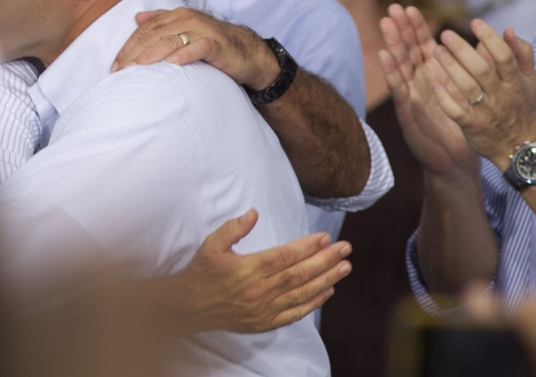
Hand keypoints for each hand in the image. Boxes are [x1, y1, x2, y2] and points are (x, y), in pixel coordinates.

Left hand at [111, 8, 277, 89]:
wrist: (247, 53)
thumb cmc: (212, 44)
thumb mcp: (186, 31)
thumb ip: (162, 22)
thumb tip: (137, 17)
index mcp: (177, 16)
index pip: (146, 30)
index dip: (128, 46)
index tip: (115, 65)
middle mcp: (188, 19)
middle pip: (154, 35)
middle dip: (134, 53)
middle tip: (119, 71)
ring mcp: (203, 31)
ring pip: (172, 39)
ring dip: (152, 54)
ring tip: (137, 68)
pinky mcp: (217, 45)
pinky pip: (199, 47)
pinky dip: (186, 54)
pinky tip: (173, 63)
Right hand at [173, 209, 351, 333]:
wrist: (189, 307)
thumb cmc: (202, 272)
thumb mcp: (212, 244)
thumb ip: (233, 228)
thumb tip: (254, 212)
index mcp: (247, 269)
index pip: (285, 256)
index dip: (308, 247)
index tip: (326, 237)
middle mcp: (258, 291)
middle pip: (299, 274)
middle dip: (326, 260)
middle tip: (346, 248)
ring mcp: (263, 309)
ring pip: (301, 293)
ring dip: (326, 280)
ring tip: (345, 267)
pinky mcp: (264, 322)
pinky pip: (294, 313)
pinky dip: (313, 303)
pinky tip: (327, 291)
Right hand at [378, 5, 474, 174]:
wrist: (457, 158)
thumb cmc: (464, 123)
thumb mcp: (474, 90)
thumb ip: (479, 65)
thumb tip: (486, 40)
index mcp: (435, 74)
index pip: (423, 45)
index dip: (416, 27)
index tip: (410, 8)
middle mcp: (420, 81)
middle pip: (409, 49)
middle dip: (401, 29)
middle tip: (393, 8)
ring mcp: (411, 94)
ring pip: (401, 64)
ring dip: (393, 43)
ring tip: (386, 24)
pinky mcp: (407, 110)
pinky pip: (399, 87)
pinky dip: (391, 70)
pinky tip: (385, 55)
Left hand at [431, 19, 535, 164]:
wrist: (519, 147)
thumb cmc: (521, 106)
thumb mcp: (529, 80)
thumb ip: (522, 53)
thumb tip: (508, 29)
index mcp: (515, 82)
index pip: (504, 56)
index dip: (490, 38)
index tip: (474, 22)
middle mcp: (502, 96)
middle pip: (481, 69)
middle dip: (462, 50)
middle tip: (445, 34)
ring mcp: (486, 112)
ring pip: (467, 87)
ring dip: (450, 68)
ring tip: (436, 51)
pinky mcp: (472, 127)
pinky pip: (457, 111)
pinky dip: (445, 98)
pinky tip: (434, 83)